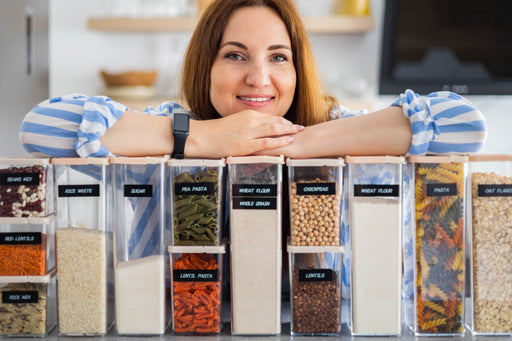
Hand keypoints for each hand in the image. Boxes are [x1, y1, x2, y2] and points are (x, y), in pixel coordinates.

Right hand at [186, 110, 303, 157]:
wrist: (201, 137)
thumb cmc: (214, 133)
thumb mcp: (233, 124)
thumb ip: (246, 126)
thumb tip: (255, 132)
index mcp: (247, 115)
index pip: (270, 116)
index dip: (283, 120)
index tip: (291, 123)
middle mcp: (250, 121)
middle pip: (276, 121)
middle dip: (290, 124)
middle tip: (301, 127)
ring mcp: (249, 133)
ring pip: (274, 129)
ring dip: (289, 130)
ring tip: (300, 132)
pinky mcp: (246, 144)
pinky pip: (267, 142)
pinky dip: (280, 141)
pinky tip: (289, 141)